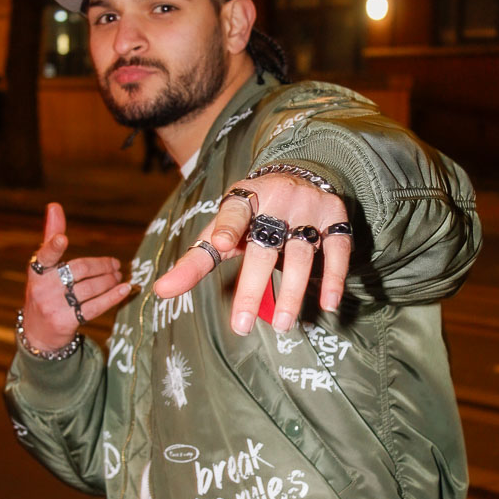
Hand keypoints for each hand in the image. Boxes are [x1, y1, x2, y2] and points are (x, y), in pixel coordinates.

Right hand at [22, 203, 131, 350]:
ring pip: (89, 288)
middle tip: (115, 265)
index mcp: (37, 270)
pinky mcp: (66, 322)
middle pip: (79, 270)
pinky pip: (94, 307)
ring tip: (119, 277)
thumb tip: (54, 205)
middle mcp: (42, 288)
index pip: (45, 255)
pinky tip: (124, 290)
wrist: (37, 333)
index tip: (62, 239)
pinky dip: (112, 297)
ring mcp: (53, 306)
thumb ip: (51, 237)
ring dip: (110, 280)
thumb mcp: (43, 266)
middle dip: (102, 266)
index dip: (53, 246)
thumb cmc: (45, 291)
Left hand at [154, 174, 351, 334]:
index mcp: (244, 198)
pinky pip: (338, 248)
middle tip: (240, 325)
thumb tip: (160, 291)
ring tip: (282, 325)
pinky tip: (329, 303)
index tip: (219, 243)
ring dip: (292, 292)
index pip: (233, 214)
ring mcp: (308, 207)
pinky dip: (334, 277)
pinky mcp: (335, 216)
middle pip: (264, 247)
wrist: (297, 172)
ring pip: (301, 253)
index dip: (226, 228)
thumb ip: (195, 261)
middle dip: (251, 287)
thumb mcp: (222, 230)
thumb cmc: (252, 214)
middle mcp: (277, 199)